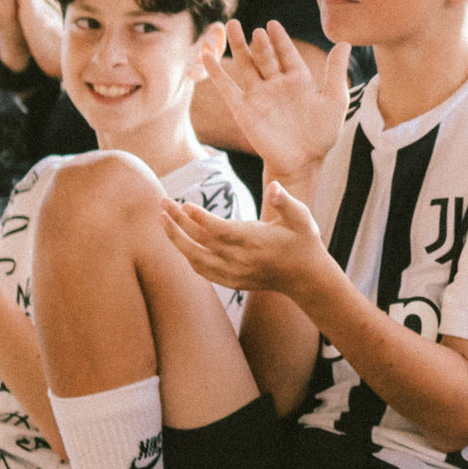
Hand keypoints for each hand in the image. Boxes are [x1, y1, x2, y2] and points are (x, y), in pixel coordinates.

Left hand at [161, 182, 333, 297]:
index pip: (221, 231)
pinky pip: (202, 270)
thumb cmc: (304, 242)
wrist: (306, 277)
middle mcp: (241, 260)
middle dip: (179, 222)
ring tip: (162, 220)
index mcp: (256, 242)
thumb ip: (286, 202)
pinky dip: (187, 256)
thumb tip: (275, 187)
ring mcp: (234, 273)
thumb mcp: (302, 218)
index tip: (184, 204)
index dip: (201, 219)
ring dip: (176, 239)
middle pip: (202, 242)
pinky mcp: (232, 281)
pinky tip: (179, 241)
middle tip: (162, 203)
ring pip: (196, 258)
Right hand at [208, 21, 349, 180]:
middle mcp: (276, 85)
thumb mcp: (334, 100)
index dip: (280, 39)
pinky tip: (207, 57)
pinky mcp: (243, 110)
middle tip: (255, 28)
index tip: (273, 24)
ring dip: (238, 47)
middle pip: (265, 56)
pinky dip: (216, 73)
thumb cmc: (322, 134)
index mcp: (298, 80)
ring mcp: (259, 96)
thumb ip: (335, 71)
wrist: (303, 163)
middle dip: (260, 42)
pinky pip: (227, 88)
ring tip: (232, 26)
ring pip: (246, 66)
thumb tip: (345, 42)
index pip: (287, 53)